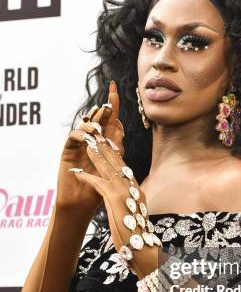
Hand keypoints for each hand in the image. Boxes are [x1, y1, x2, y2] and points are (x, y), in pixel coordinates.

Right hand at [56, 81, 123, 213]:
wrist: (83, 204)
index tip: (114, 87)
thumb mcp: (113, 167)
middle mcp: (92, 140)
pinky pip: (72, 137)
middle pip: (98, 119)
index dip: (112, 103)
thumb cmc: (100, 188)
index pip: (110, 119)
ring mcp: (79, 145)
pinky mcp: (68, 151)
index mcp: (105, 142)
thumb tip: (121, 126)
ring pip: (85, 125)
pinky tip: (87, 138)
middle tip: (108, 103)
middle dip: (103, 109)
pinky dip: (80, 135)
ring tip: (99, 129)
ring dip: (92, 124)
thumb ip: (117, 147)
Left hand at [69, 127, 162, 280]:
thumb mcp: (134, 215)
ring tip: (87, 144)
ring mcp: (125, 192)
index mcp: (137, 191)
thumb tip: (127, 203)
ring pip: (109, 168)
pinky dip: (87, 176)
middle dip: (107, 146)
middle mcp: (133, 188)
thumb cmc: (138, 237)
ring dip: (97, 154)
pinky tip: (76, 172)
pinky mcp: (115, 199)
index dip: (116, 153)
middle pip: (118, 162)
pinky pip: (98, 183)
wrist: (144, 250)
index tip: (109, 141)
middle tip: (97, 133)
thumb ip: (130, 205)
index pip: (125, 167)